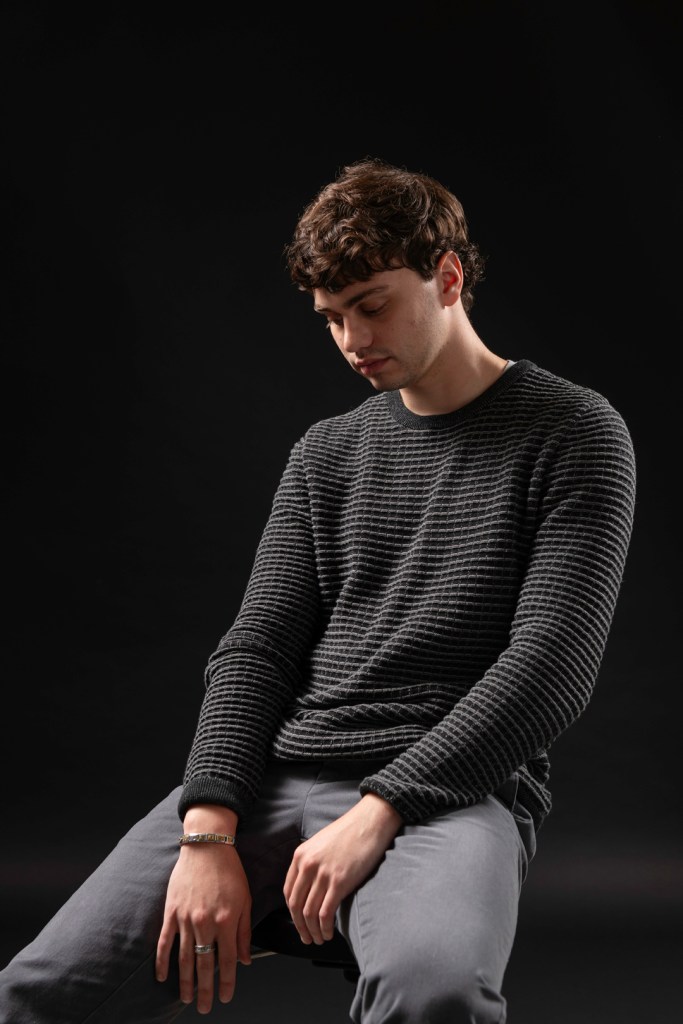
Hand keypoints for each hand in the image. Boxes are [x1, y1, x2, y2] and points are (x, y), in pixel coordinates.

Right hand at [156, 809, 250, 1013]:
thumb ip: (244, 932)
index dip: (227, 983)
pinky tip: (163, 976)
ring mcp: (186, 918)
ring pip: (184, 958)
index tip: (226, 997)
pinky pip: (165, 942)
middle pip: (204, 965)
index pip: (227, 961)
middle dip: (205, 990)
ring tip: (187, 998)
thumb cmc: (229, 871)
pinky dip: (162, 961)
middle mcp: (206, 923)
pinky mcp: (171, 912)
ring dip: (185, 982)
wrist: (207, 846)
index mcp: (227, 921)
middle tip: (206, 1007)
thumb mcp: (245, 899)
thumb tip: (245, 960)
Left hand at [283, 793, 402, 945]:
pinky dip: (325, 928)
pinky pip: (325, 913)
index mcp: (301, 856)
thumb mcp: (321, 844)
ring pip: (309, 913)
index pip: (288, 892)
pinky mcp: (340, 882)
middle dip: (300, 927)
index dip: (292, 912)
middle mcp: (308, 865)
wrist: (369, 821)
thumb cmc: (350, 832)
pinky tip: (329, 933)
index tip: (298, 922)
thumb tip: (310, 888)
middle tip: (307, 937)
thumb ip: (311, 863)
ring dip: (312, 931)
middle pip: (296, 905)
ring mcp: (323, 874)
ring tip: (319, 939)